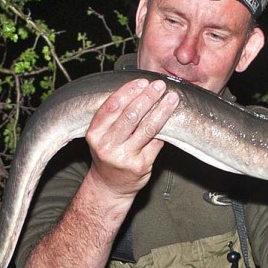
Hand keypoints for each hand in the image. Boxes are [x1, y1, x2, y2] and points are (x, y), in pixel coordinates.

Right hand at [84, 78, 179, 200]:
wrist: (110, 186)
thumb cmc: (109, 154)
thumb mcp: (102, 136)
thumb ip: (115, 117)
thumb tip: (141, 91)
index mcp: (94, 134)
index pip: (112, 107)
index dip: (128, 91)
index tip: (142, 81)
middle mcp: (107, 145)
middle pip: (131, 115)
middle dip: (148, 97)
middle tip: (159, 85)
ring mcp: (124, 157)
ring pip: (147, 128)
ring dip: (162, 110)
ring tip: (172, 97)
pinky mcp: (141, 165)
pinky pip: (156, 142)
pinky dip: (165, 128)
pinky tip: (173, 117)